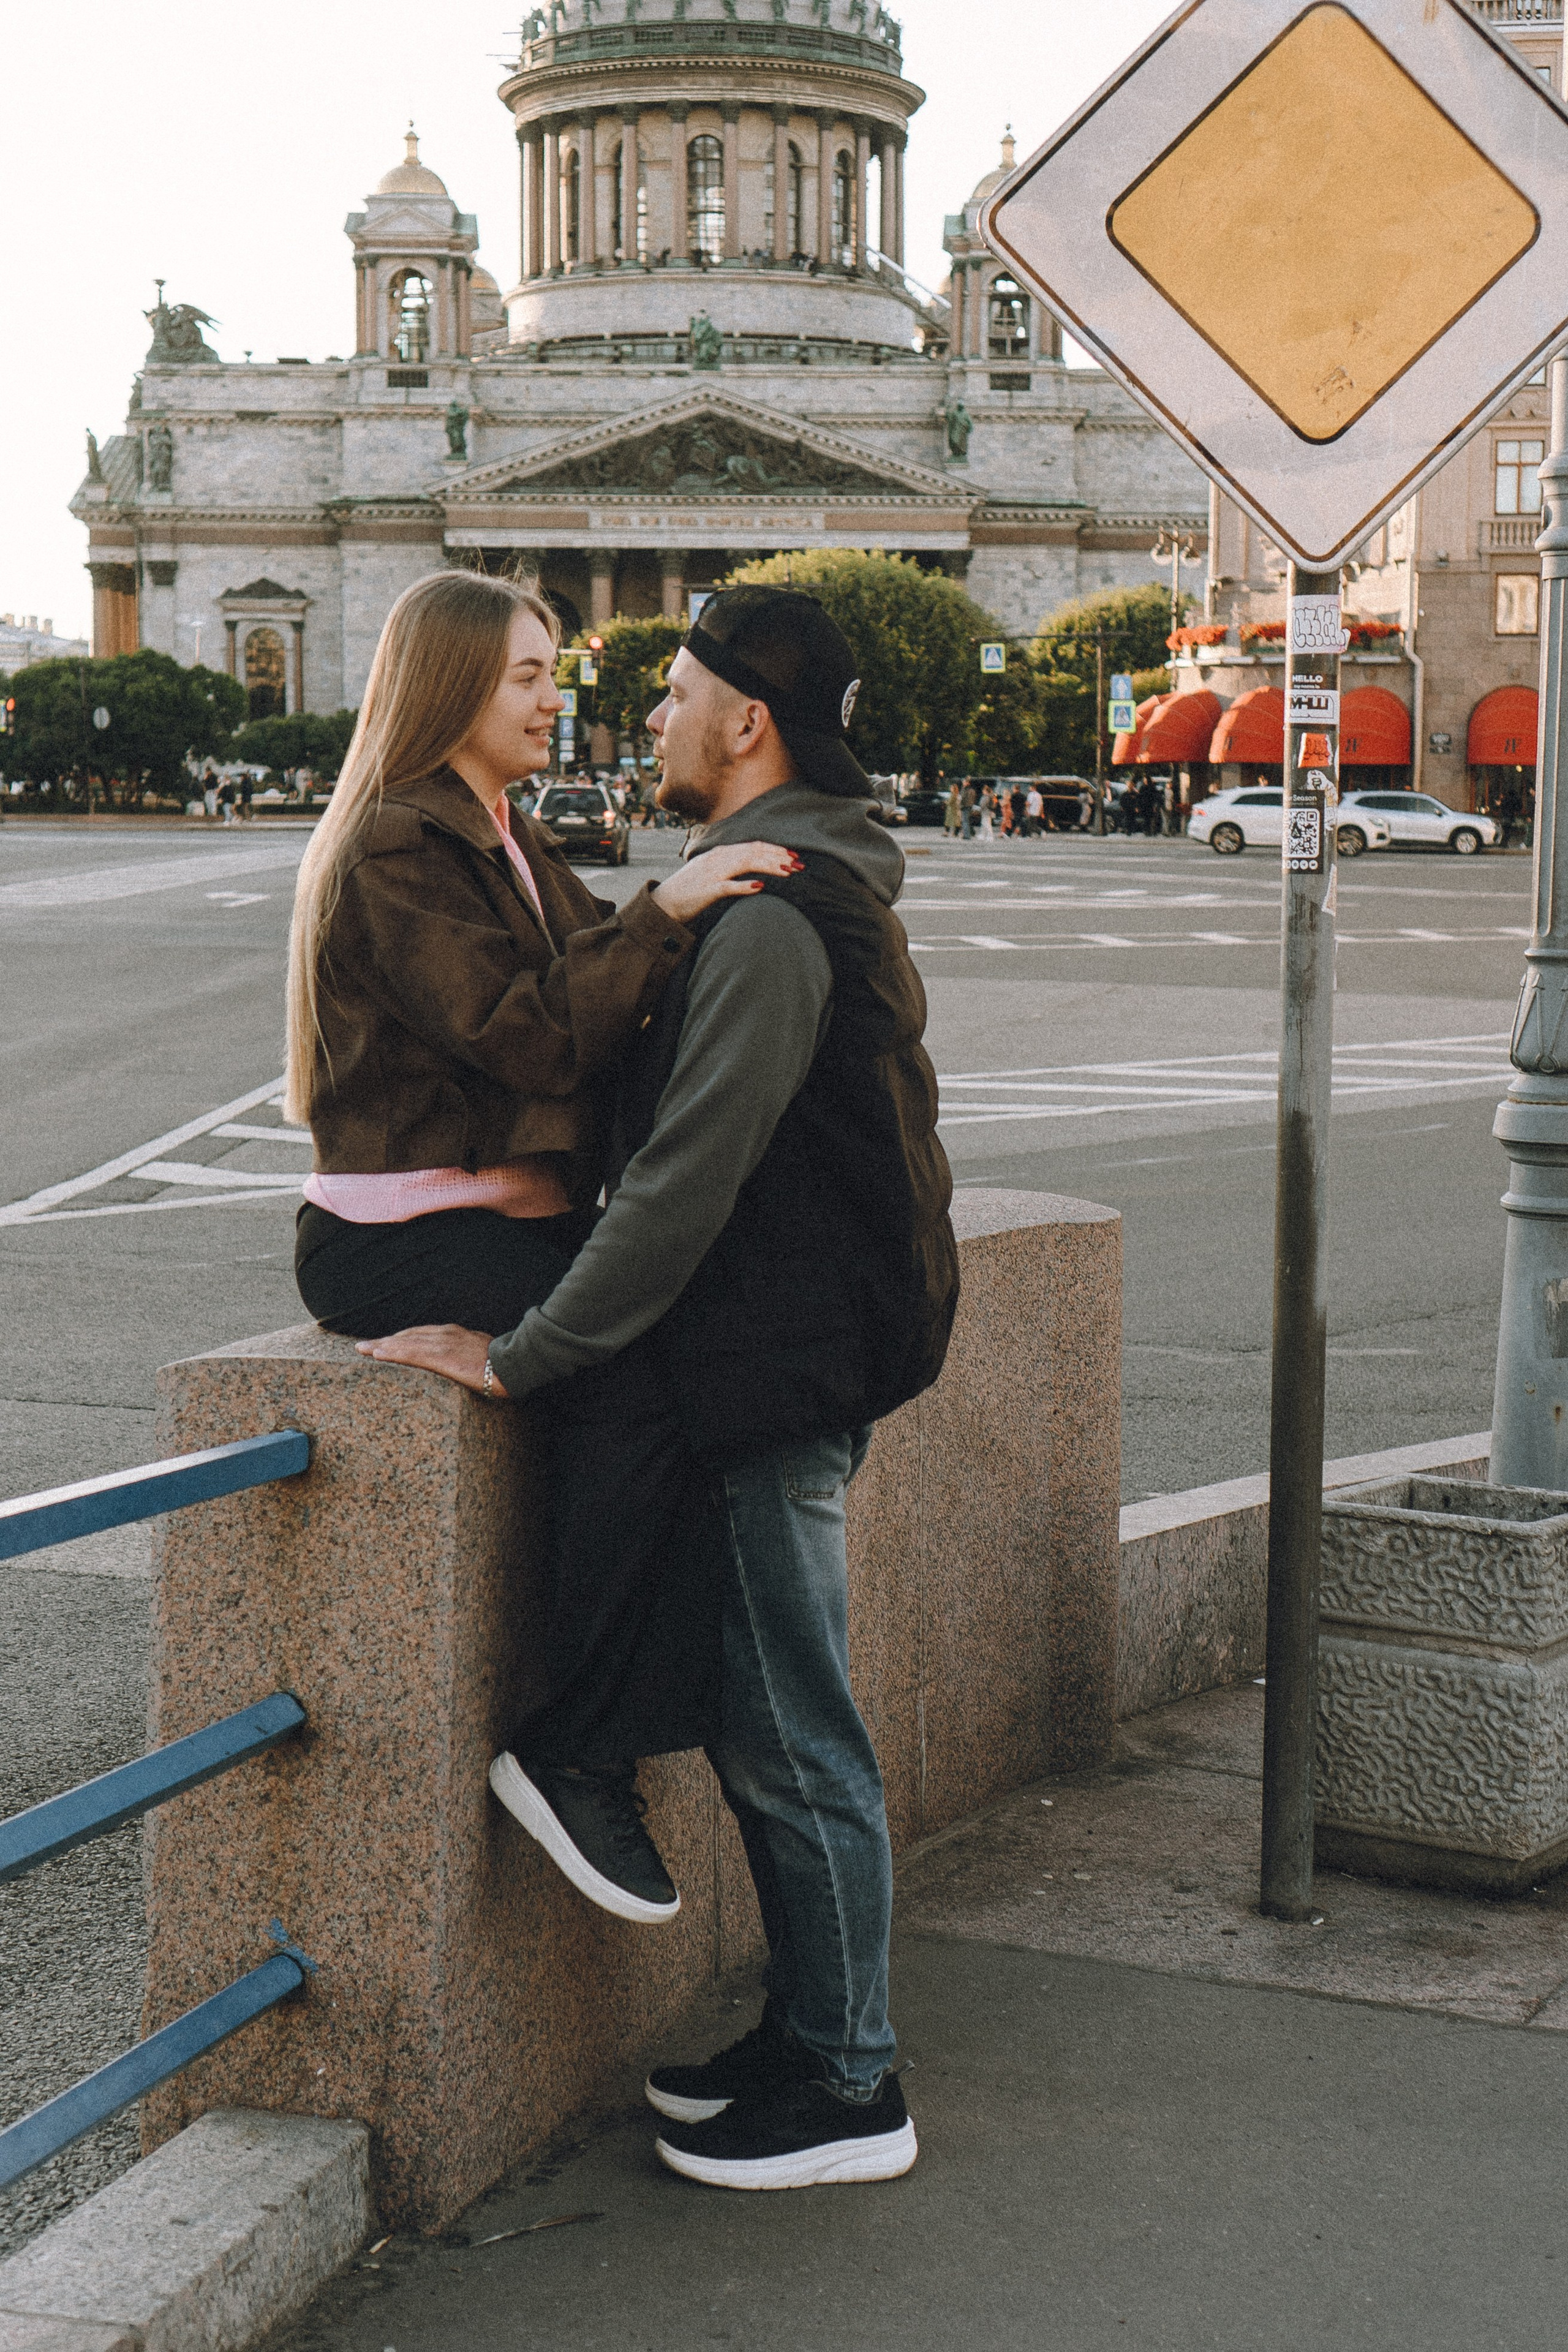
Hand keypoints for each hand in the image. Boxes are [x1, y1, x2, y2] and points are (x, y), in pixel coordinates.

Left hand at [355, 1324, 504, 1395]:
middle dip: (385, 1340)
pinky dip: (392, 1352)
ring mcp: (441, 1343)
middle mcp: (444, 1334)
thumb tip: (461, 1365)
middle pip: (407, 1335)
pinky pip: (411, 1353)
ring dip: (382, 1345)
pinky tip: (377, 1355)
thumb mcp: (480, 1353)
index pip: (420, 1334)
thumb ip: (466, 1356)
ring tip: (363, 1349)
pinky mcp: (441, 1356)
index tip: (384, 1343)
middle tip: (364, 1345)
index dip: (400, 1338)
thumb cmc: (502, 1363)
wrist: (514, 1363)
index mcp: (453, 1334)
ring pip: (404, 1342)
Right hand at [651, 841, 802, 925]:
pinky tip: (760, 886)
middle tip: (800, 864)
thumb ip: (732, 866)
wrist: (664, 903)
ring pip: (745, 863)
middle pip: (753, 851)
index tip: (795, 856)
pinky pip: (728, 886)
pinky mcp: (707, 891)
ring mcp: (712, 873)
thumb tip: (756, 868)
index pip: (753, 846)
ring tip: (789, 871)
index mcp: (721, 853)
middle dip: (779, 857)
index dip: (776, 850)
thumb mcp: (713, 872)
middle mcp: (718, 858)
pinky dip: (744, 885)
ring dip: (769, 866)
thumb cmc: (691, 890)